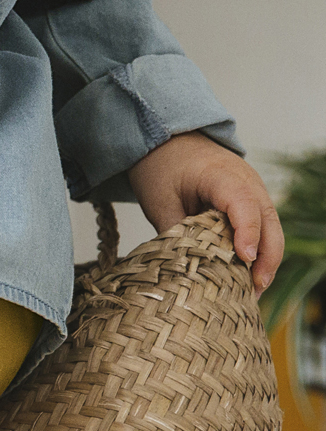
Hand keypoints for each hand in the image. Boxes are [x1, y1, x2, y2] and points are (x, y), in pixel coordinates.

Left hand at [126, 132, 283, 296]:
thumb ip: (174, 232)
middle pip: (268, 219)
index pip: (243, 203)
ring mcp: (253, 189)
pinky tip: (250, 275)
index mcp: (221, 174)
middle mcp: (247, 181)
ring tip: (254, 291)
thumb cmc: (162, 167)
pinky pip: (263, 226)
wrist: (169, 140)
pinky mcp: (251, 200)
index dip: (247, 231)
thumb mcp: (159, 201)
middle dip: (266, 256)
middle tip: (255, 288)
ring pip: (271, 226)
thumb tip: (184, 268)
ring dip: (267, 258)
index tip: (245, 259)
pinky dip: (261, 249)